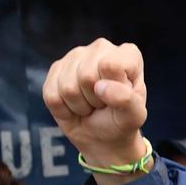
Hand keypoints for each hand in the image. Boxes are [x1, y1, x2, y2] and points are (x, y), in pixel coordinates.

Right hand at [41, 39, 149, 180]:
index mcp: (127, 54)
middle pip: (86, 76)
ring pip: (67, 87)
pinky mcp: (56, 69)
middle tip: (103, 104)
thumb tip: (100, 86)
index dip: (113, 90)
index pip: (112, 66)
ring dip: (79, 106)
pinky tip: (74, 105)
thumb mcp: (133, 116)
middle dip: (94, 100)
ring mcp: (76, 55)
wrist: (101, 136)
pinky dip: (63, 109)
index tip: (119, 98)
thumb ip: (126, 100)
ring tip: (90, 105)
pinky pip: (52, 95)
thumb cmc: (121, 121)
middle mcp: (101, 48)